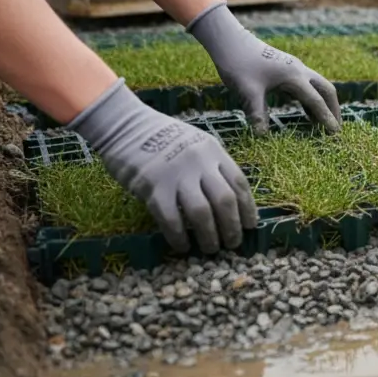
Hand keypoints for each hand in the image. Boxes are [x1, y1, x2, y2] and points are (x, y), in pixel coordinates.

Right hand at [69, 79, 256, 252]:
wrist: (126, 127)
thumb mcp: (197, 144)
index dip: (248, 209)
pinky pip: (171, 219)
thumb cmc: (164, 138)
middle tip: (233, 244)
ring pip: (202, 213)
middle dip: (232, 227)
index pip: (239, 184)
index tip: (251, 226)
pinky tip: (182, 246)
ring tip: (210, 249)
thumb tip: (229, 201)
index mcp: (214, 152)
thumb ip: (212, 167)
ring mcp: (176, 175)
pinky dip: (179, 237)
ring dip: (209, 236)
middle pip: (225, 201)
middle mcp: (200, 163)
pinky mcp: (153, 187)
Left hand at [187, 0, 341, 135]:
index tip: (335, 133)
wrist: (229, 41)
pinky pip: (306, 86)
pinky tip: (307, 113)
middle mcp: (299, 70)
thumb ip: (257, 114)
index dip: (326, 117)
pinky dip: (311, 100)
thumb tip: (262, 136)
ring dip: (323, 104)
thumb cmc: (238, 64)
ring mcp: (294, 68)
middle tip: (336, 128)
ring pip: (317, 87)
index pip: (315, 100)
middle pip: (326, 89)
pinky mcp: (287, 68)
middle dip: (333, 108)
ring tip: (324, 124)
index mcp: (294, 76)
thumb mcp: (247, 92)